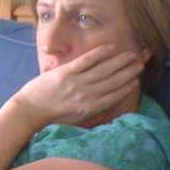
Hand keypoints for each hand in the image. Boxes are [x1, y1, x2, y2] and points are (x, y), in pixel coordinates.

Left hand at [13, 45, 143, 129]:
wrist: (29, 111)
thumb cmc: (51, 118)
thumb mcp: (74, 121)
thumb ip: (91, 113)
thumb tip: (107, 107)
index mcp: (88, 109)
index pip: (114, 96)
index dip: (127, 87)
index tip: (137, 80)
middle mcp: (85, 95)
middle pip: (113, 81)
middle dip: (129, 72)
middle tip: (141, 63)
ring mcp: (76, 82)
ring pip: (104, 70)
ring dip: (120, 61)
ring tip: (132, 55)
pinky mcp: (65, 72)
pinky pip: (87, 60)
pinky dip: (100, 54)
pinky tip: (111, 48)